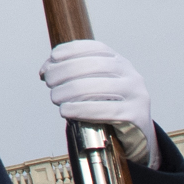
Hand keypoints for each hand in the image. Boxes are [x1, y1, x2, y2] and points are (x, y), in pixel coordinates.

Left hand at [40, 38, 157, 164]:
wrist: (138, 135)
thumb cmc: (109, 107)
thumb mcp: (96, 86)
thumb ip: (73, 75)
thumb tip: (45, 70)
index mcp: (121, 63)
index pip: (97, 48)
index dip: (73, 49)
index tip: (53, 57)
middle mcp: (131, 75)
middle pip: (94, 65)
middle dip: (66, 71)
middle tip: (50, 82)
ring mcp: (136, 94)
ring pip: (98, 87)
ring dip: (69, 91)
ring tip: (55, 97)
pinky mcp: (135, 116)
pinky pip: (105, 110)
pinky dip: (81, 109)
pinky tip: (66, 110)